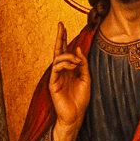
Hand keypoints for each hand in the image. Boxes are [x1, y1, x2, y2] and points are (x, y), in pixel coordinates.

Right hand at [46, 22, 89, 140]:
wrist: (75, 115)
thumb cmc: (80, 98)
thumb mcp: (86, 78)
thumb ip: (82, 64)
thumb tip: (77, 48)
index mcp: (69, 68)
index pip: (65, 50)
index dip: (64, 38)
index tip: (63, 25)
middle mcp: (61, 70)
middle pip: (59, 50)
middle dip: (60, 37)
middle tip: (60, 25)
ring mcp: (56, 76)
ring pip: (58, 59)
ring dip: (68, 56)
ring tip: (77, 61)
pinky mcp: (52, 83)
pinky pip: (56, 69)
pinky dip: (64, 64)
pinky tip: (72, 65)